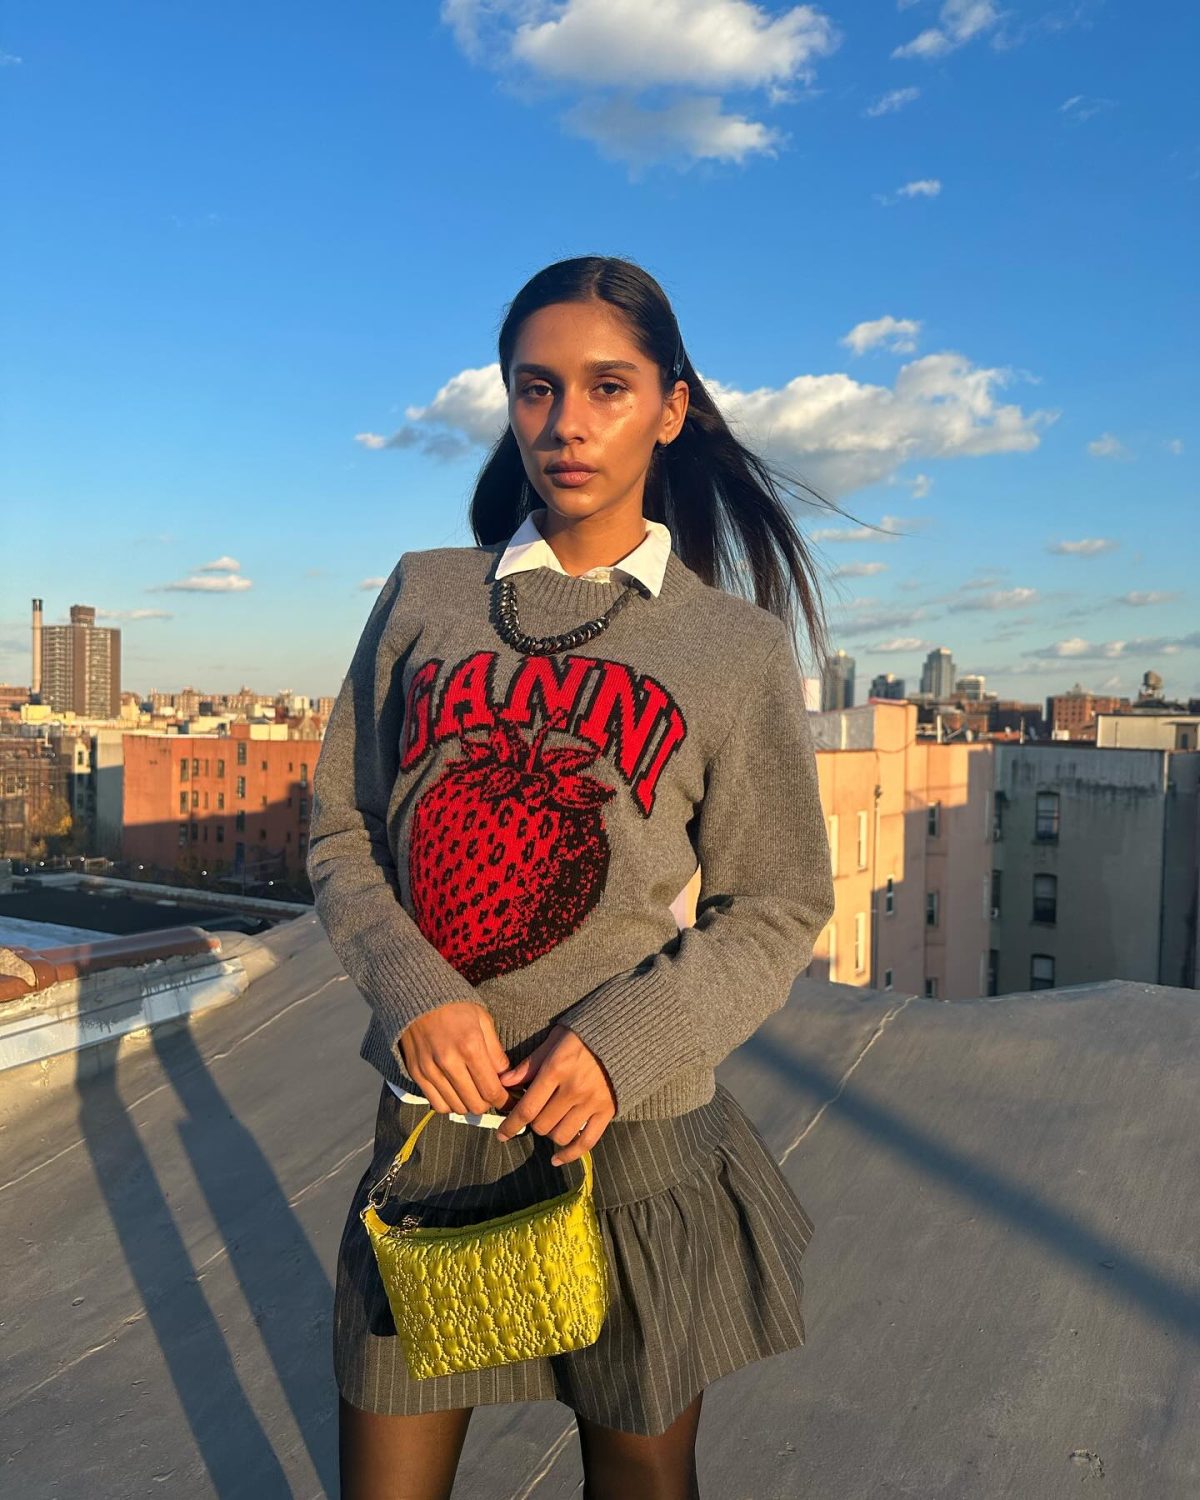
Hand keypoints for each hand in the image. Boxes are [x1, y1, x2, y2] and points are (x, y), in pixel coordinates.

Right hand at [399, 1001, 512, 1116]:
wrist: (418, 996)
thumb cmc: (455, 1006)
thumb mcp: (483, 1020)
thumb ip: (495, 1051)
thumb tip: (505, 1077)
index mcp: (470, 1046)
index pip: (491, 1090)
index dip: (504, 1101)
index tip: (509, 1101)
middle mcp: (449, 1062)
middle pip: (475, 1104)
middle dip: (488, 1104)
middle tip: (491, 1095)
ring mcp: (430, 1070)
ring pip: (457, 1108)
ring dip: (469, 1105)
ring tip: (474, 1093)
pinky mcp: (417, 1074)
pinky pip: (437, 1104)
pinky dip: (450, 1104)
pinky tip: (456, 1093)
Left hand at [494, 1024, 616, 1165]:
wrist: (624, 1034)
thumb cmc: (583, 1036)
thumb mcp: (553, 1041)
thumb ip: (530, 1064)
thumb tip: (504, 1082)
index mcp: (556, 1069)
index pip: (527, 1107)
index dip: (510, 1125)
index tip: (501, 1134)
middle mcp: (573, 1089)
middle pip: (542, 1125)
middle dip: (532, 1124)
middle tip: (533, 1115)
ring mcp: (592, 1102)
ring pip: (561, 1135)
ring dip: (550, 1134)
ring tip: (549, 1123)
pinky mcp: (607, 1111)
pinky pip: (587, 1142)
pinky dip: (570, 1154)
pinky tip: (557, 1158)